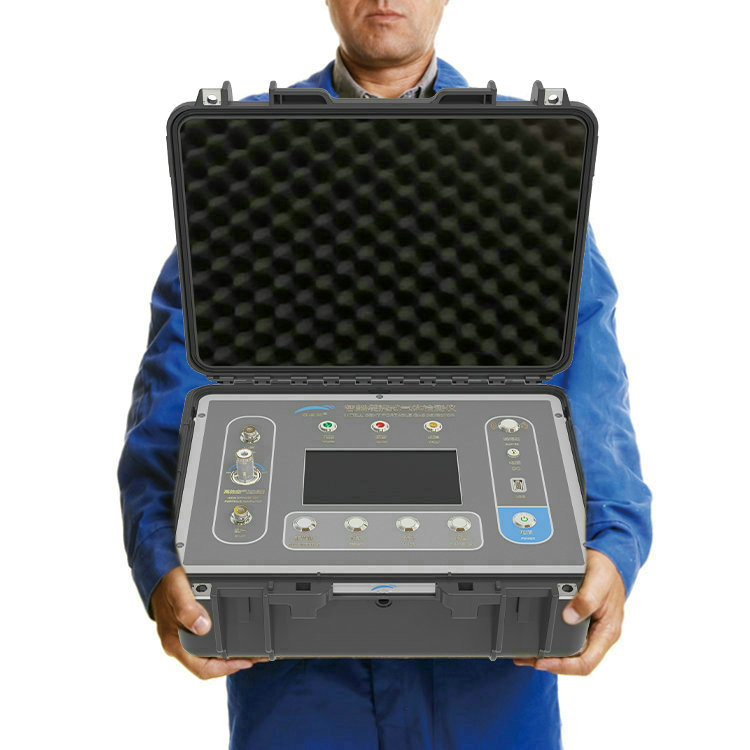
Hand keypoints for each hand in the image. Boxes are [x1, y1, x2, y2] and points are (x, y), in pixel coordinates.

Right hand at [151, 566, 268, 678]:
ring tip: (247, 651)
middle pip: (207, 666)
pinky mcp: (185, 630)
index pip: (202, 669)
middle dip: (231, 665)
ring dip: (227, 657)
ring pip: (206, 657)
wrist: (154, 574)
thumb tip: (203, 627)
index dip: (225, 669)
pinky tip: (230, 640)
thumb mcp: (178, 592)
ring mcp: (181, 639)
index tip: (245, 662)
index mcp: (175, 643)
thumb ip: (188, 610)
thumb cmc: (164, 583)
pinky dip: (219, 647)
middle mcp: (177, 645)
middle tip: (253, 658)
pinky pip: (203, 646)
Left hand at [514, 549, 624, 675]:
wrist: (609, 561)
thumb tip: (570, 617)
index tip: (542, 663)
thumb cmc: (607, 572)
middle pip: (574, 661)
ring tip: (525, 653)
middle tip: (525, 659)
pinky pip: (566, 639)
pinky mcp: (580, 623)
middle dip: (550, 663)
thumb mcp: (599, 582)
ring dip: (548, 655)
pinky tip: (536, 640)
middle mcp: (598, 635)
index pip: (586, 662)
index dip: (563, 667)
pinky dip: (550, 642)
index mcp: (607, 632)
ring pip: (569, 652)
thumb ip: (587, 599)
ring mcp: (589, 630)